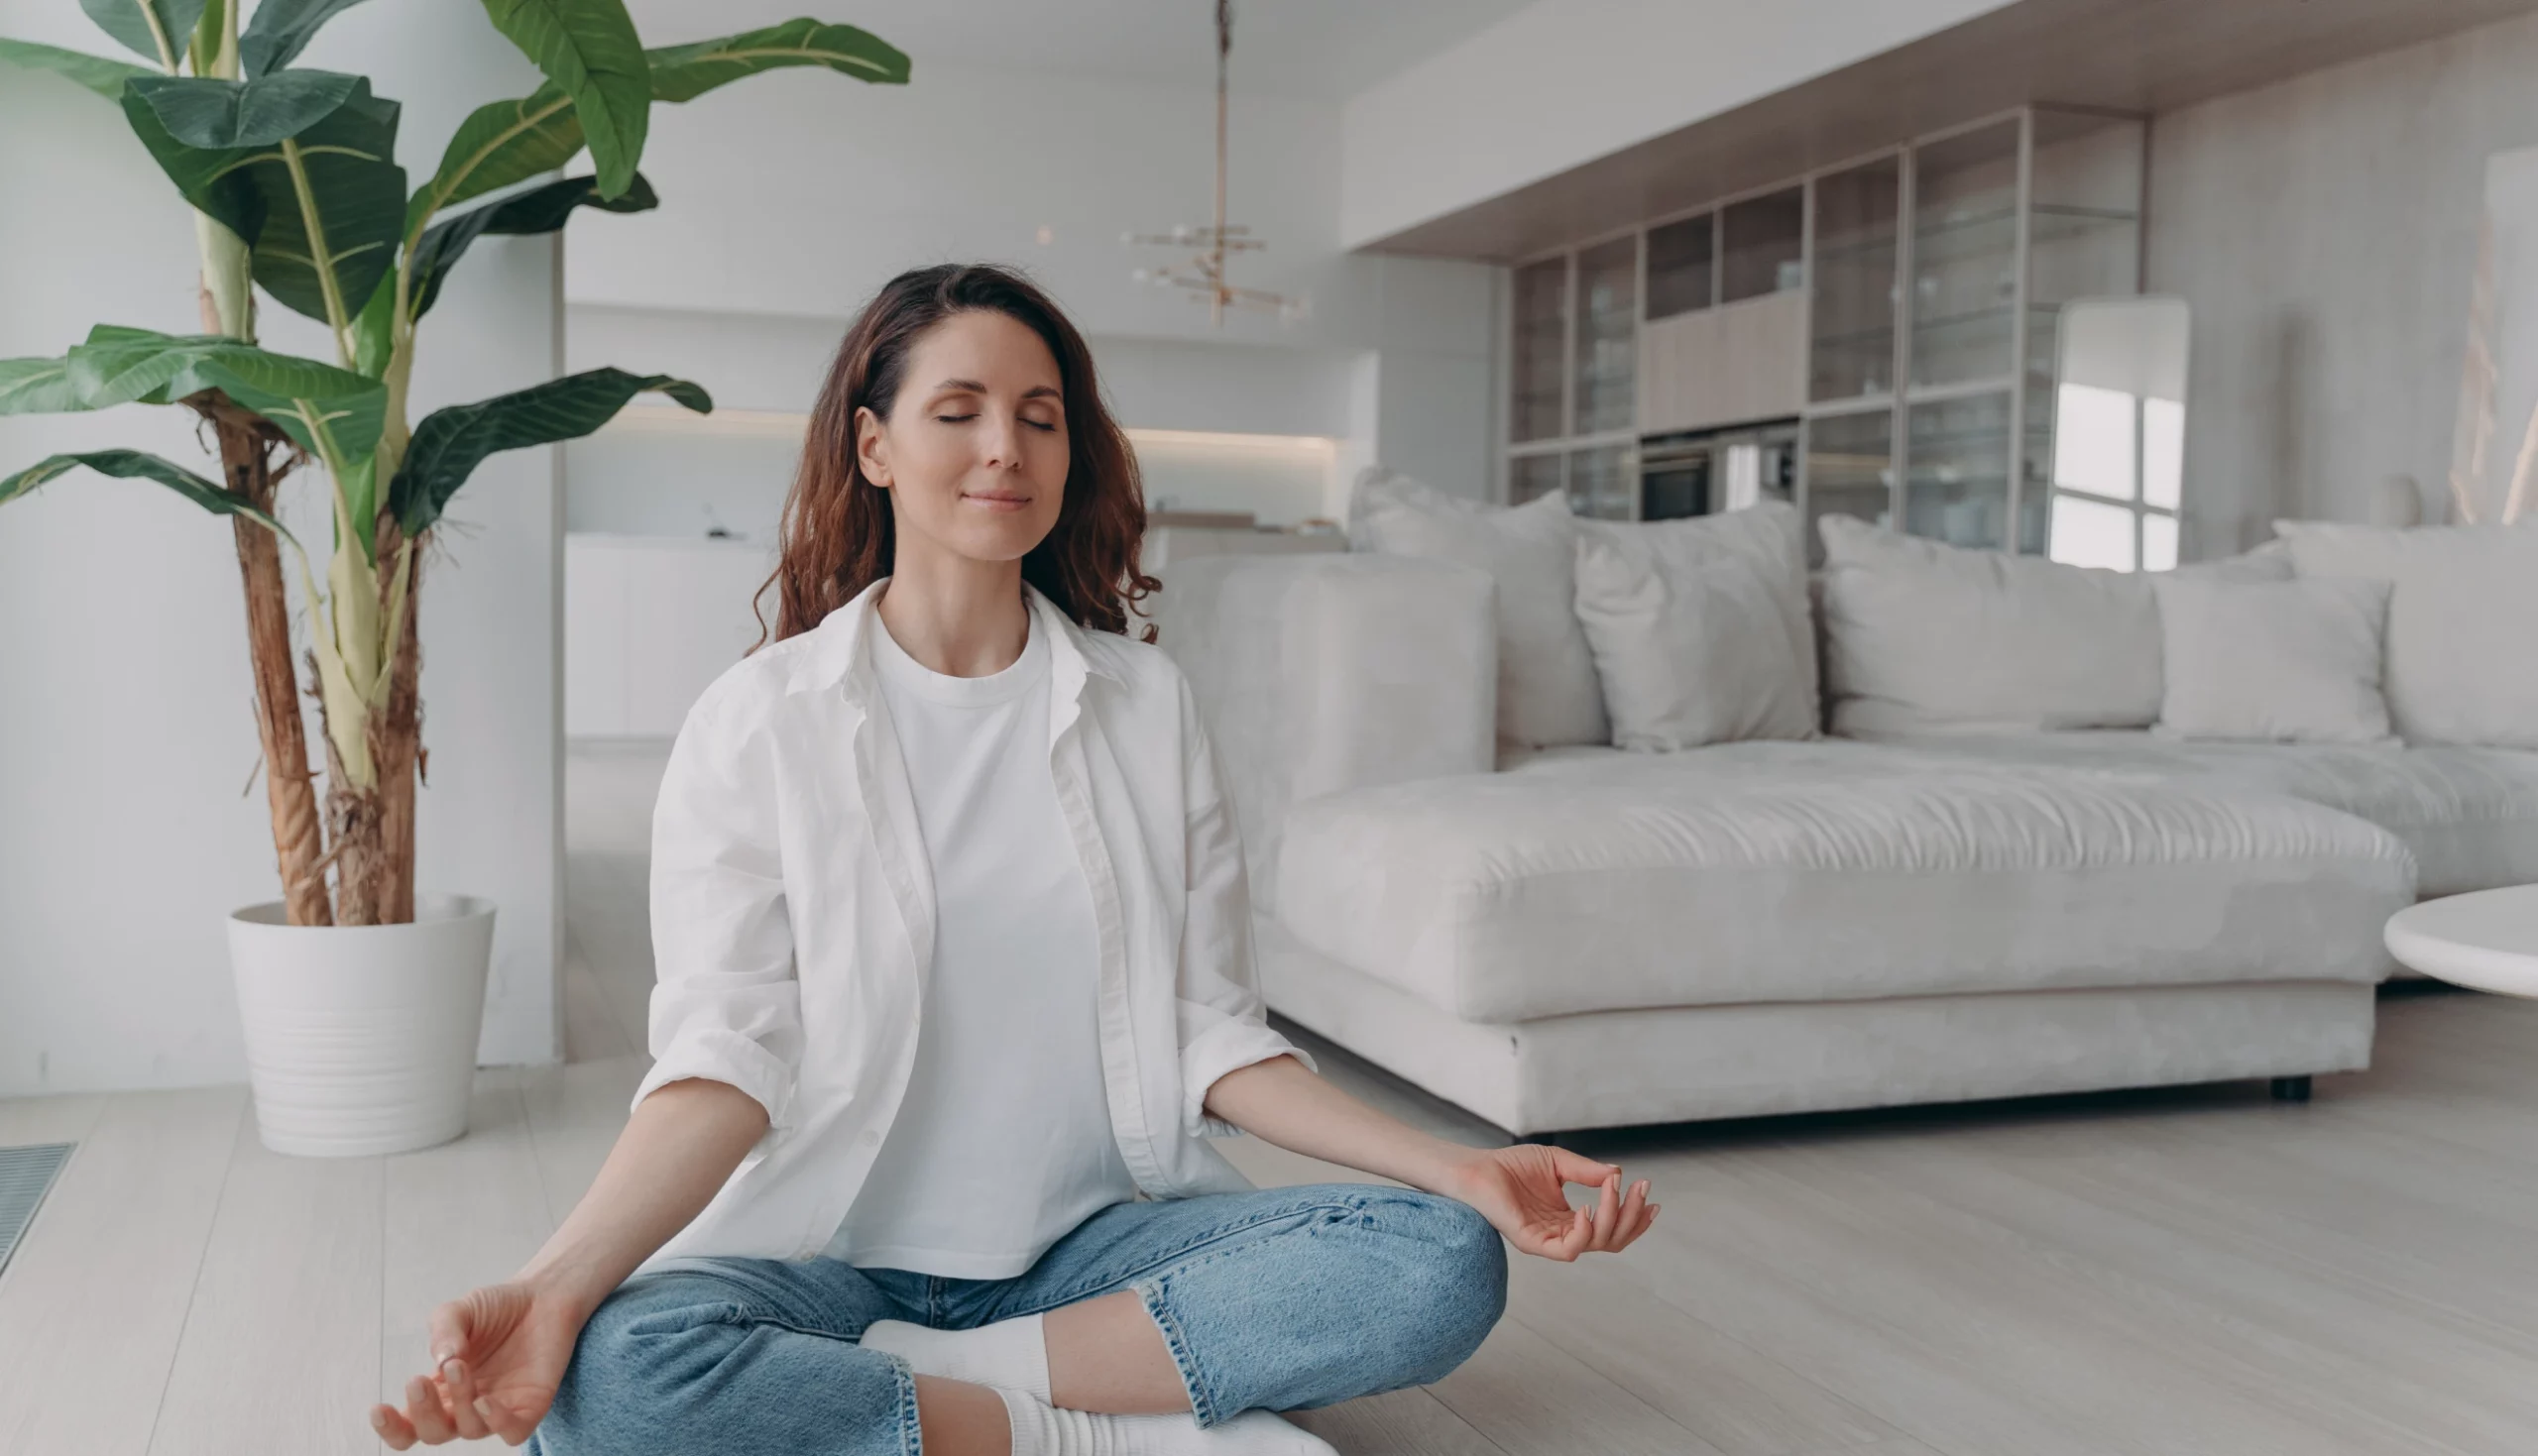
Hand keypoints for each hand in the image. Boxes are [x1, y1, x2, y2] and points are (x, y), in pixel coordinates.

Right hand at [370, 1278, 585, 1447]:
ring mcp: (498, 1409)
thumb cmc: (497, 1308)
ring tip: (458, 1366)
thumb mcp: (459, 1311)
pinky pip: (513, 1431)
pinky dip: (498, 1422)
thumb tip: (441, 1359)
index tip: (377, 1408)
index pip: (408, 1426)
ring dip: (459, 1402)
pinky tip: (486, 1401)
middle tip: (419, 1379)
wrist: (544, 1295)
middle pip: (434, 1433)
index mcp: (440, 1391)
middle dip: (423, 1412)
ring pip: (470, 1429)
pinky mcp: (531, 1406)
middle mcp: (466, 1406)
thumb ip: (444, 1330)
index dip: (390, 1428)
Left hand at [1440, 1144, 1657, 1260]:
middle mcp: (1563, 1234)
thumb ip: (1587, 1171)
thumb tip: (1617, 1174)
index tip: (1650, 1195)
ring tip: (1613, 1190)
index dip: (1634, 1217)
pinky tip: (1586, 1208)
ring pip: (1594, 1244)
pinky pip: (1566, 1250)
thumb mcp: (1558, 1163)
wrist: (1477, 1169)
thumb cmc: (1512, 1166)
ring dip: (1612, 1218)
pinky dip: (1583, 1232)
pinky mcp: (1532, 1243)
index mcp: (1570, 1220)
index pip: (1611, 1228)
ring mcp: (1549, 1241)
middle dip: (1632, 1216)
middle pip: (1611, 1240)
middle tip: (1641, 1189)